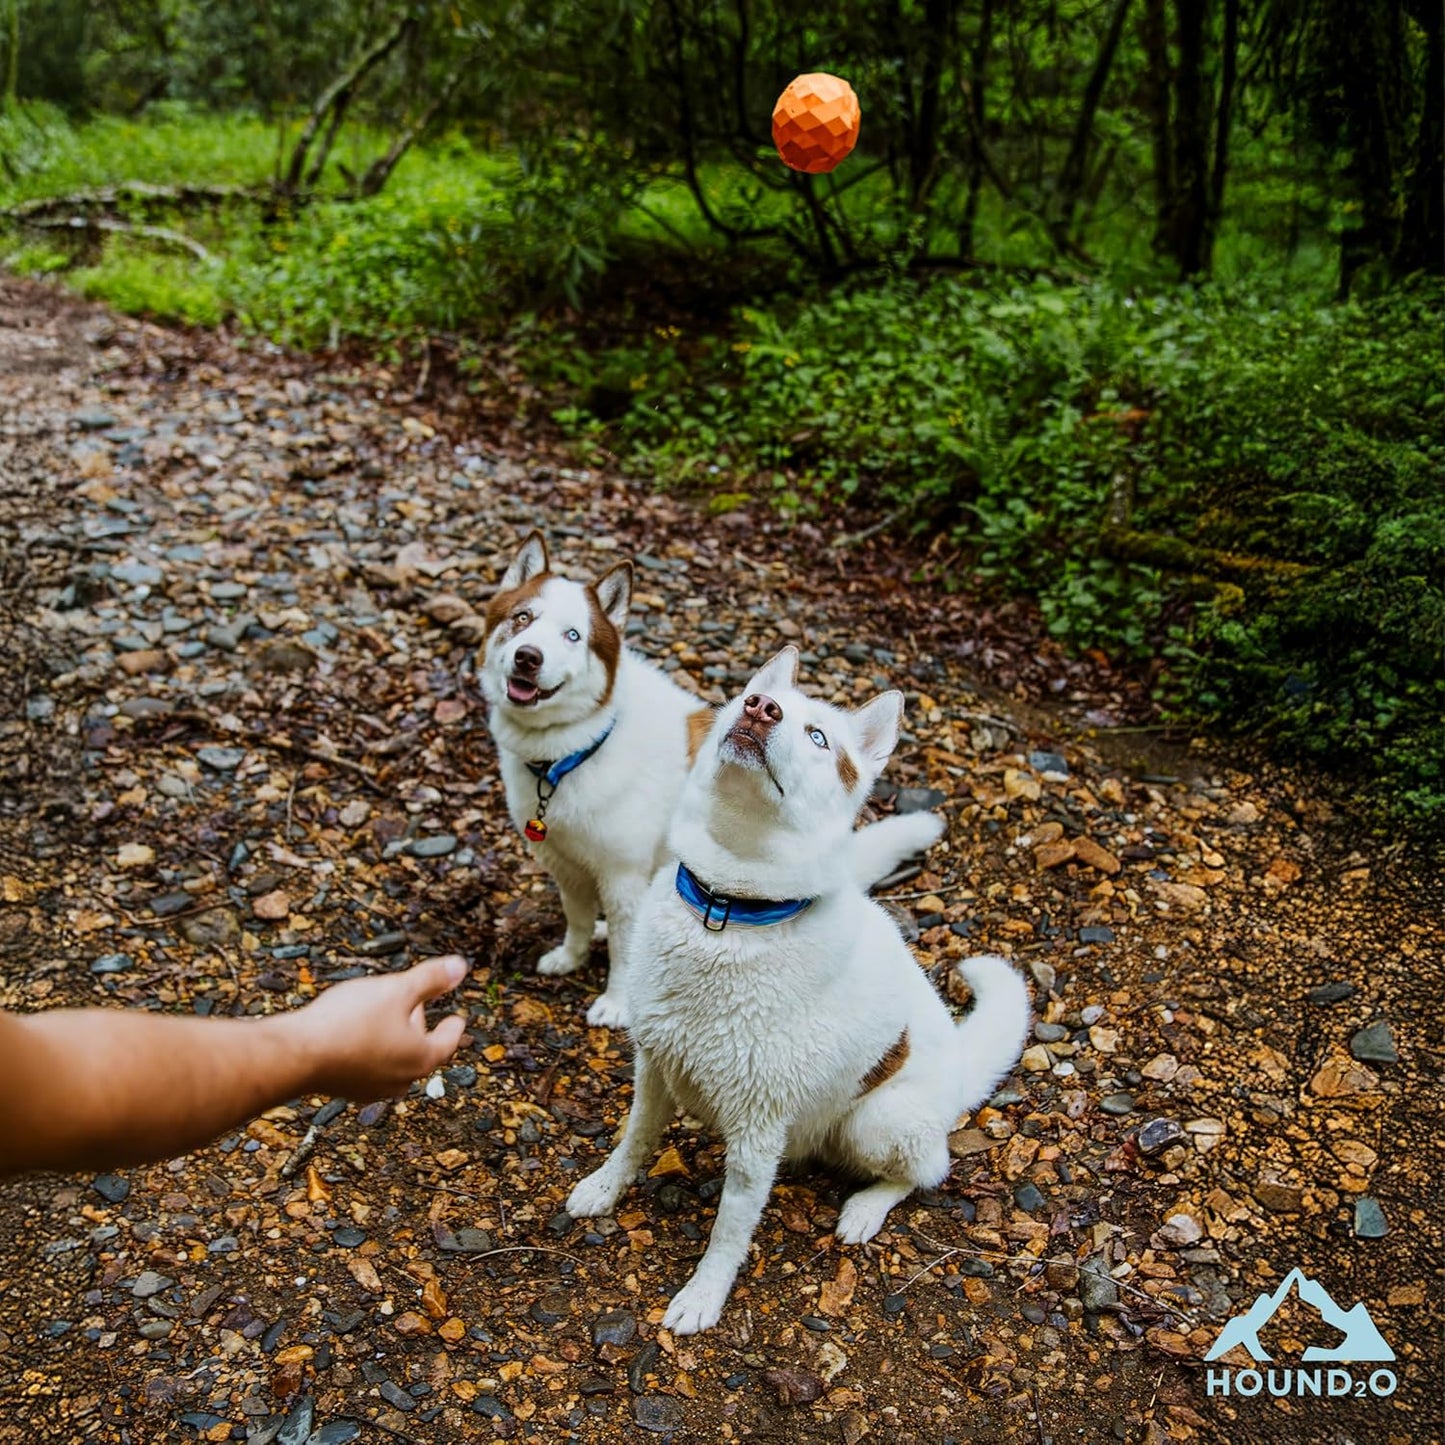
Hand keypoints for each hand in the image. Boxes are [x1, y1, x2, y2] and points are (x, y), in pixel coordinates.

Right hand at [291, 954, 469, 1100]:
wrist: (296, 1055)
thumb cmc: (349, 1022)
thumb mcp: (396, 990)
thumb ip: (431, 979)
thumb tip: (460, 967)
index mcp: (421, 1058)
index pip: (448, 1041)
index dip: (453, 1025)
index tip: (457, 1019)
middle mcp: (400, 1080)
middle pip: (420, 1049)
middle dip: (417, 1025)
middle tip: (410, 1002)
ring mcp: (372, 1089)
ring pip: (393, 1059)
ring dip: (392, 1037)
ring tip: (380, 1014)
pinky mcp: (345, 1089)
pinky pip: (368, 1066)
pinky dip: (369, 1048)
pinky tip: (353, 1032)